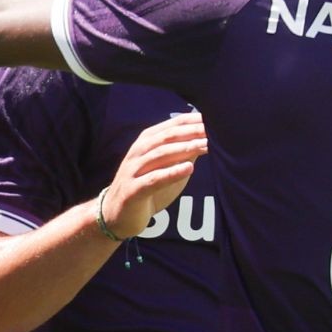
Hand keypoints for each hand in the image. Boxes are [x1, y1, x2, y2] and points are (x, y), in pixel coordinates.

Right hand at [99, 111, 207, 237]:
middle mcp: (138, 152)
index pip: (172, 126)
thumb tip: (207, 139)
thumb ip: (182, 154)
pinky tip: (189, 168)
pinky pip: (153, 179)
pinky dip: (171, 172)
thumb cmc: (145, 187)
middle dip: (192, 132)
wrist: (116, 214)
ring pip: (160, 154)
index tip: (215, 118)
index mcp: (146, 142)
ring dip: (185, 149)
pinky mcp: (132, 190)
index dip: (193, 121)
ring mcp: (133, 170)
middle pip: (167, 136)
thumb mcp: (166, 167)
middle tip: (215, 129)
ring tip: (207, 145)